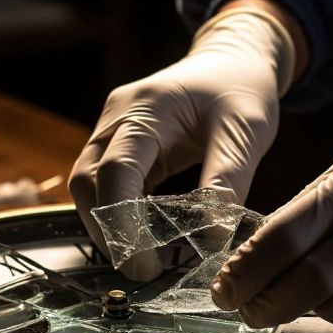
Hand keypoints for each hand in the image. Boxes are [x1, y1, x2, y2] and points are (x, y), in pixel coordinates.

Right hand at [70, 5, 295, 279]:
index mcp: (147, 108)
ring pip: (88, 188)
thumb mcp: (245, 132)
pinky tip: (147, 239)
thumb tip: (211, 240)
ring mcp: (112, 129)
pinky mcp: (119, 144)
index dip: (123, 223)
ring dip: (109, 227)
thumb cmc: (241, 90)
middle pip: (87, 182)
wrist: (232, 60)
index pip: (117, 169)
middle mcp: (117, 117)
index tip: (144, 265)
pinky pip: (106, 185)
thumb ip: (226, 182)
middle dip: (108, 232)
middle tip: (144, 272)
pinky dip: (120, 215)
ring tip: (147, 261)